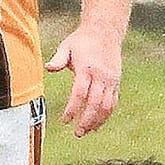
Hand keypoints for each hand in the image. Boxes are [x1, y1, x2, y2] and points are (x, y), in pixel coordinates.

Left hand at [45, 20, 122, 136]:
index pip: (80, 93)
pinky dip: (106, 115)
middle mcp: (101, 76)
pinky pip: (113, 102)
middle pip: (95, 103)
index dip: (73, 109)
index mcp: (87, 68)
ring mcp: (111, 80)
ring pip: (106, 106)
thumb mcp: (67, 46)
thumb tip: (48, 68)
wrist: (105, 31)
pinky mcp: (116, 82)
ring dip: (97, 121)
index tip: (65, 120)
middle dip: (86, 120)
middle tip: (77, 133)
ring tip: (87, 131)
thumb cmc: (82, 40)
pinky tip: (97, 123)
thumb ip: (58, 59)